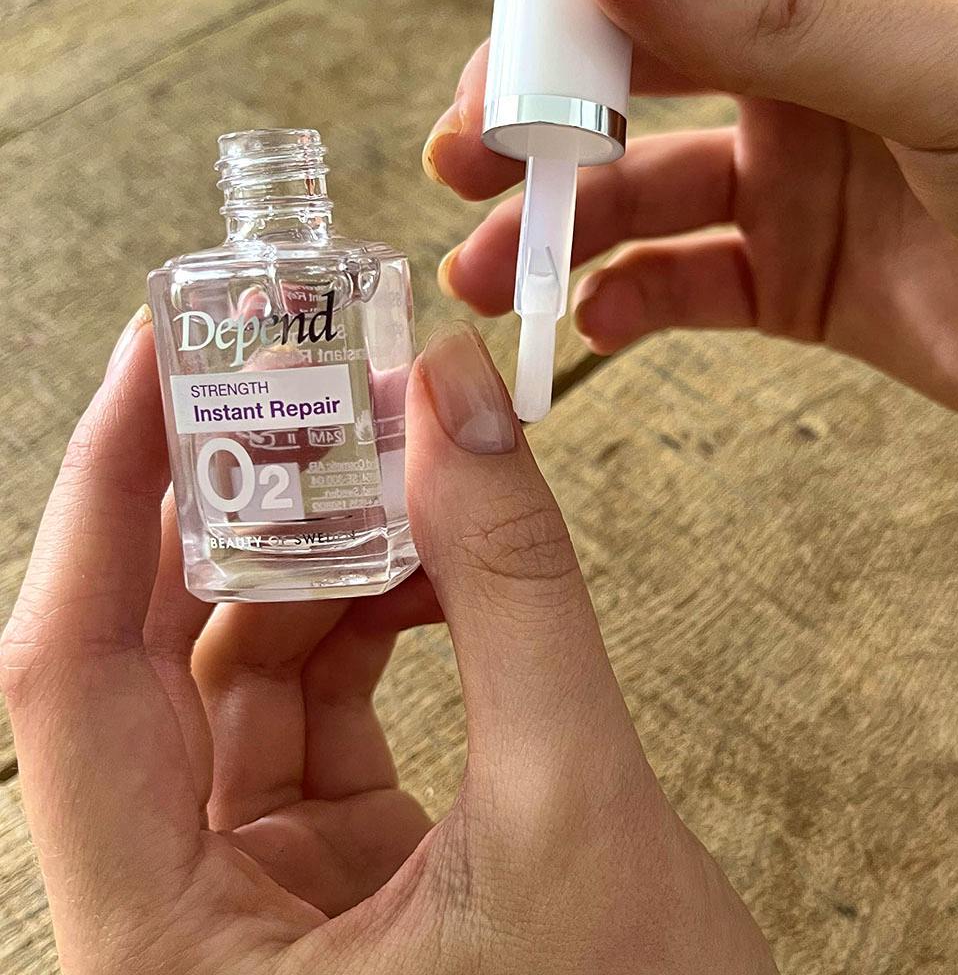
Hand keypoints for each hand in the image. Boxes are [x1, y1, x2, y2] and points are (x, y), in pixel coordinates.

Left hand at [0, 313, 774, 973]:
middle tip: (309, 381)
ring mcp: (249, 896)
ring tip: (407, 463)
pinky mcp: (321, 869)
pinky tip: (436, 557)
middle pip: (148, 664)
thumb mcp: (574, 806)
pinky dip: (370, 614)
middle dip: (236, 506)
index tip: (164, 357)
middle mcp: (176, 931)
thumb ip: (511, 588)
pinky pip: (312, 703)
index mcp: (165, 963)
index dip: (112, 495)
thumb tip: (459, 400)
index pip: (70, 681)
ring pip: (240, 672)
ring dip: (322, 553)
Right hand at [415, 0, 957, 457]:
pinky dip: (627, 303)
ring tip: (490, 264)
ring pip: (632, 175)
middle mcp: (801, 38)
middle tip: (467, 148)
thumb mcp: (948, 60)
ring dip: (552, 215)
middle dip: (527, 87)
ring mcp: (794, 160)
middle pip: (618, 34)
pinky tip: (593, 325)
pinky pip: (683, 282)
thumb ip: (766, 2)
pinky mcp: (797, 270)